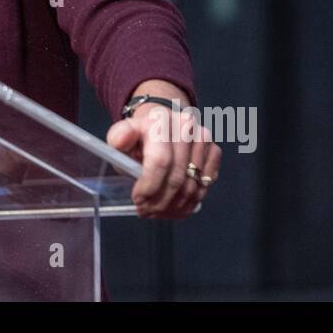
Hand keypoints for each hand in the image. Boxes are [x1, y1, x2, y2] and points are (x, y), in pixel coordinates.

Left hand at [106, 80, 219, 218]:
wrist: (162, 124)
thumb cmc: (139, 137)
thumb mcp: (121, 136)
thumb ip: (118, 138)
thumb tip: (120, 139)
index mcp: (159, 120)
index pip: (160, 161)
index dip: (150, 187)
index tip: (138, 200)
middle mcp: (186, 126)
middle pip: (177, 178)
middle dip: (159, 202)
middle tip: (145, 211)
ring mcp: (203, 139)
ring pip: (192, 187)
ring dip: (173, 207)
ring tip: (156, 212)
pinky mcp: (214, 150)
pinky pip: (204, 186)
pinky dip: (189, 203)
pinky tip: (173, 207)